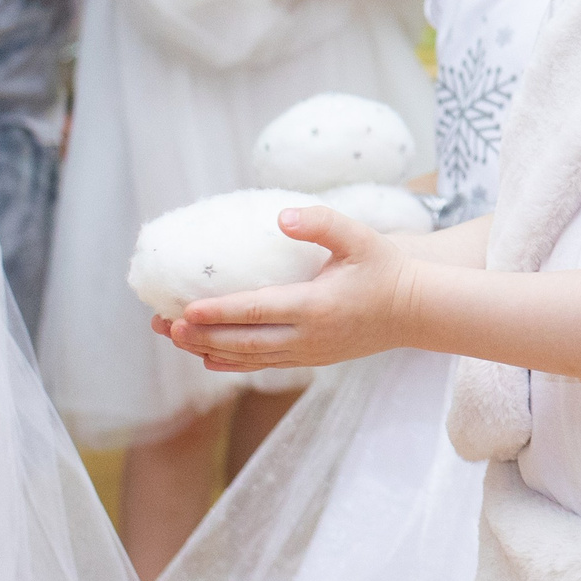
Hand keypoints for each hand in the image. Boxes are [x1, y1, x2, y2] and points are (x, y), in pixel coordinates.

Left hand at [157, 204, 412, 371]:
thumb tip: (282, 216)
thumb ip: (322, 223)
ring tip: (174, 337)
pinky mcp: (309, 358)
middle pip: (243, 342)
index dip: (219, 312)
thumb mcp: (360, 237)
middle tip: (164, 324)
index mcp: (316, 307)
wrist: (415, 311)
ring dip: (208, 349)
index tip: (186, 310)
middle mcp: (307, 337)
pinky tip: (208, 357)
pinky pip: (263, 365)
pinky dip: (232, 362)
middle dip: (201, 335)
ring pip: (248, 358)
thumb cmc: (385, 269)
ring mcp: (307, 352)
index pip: (257, 311)